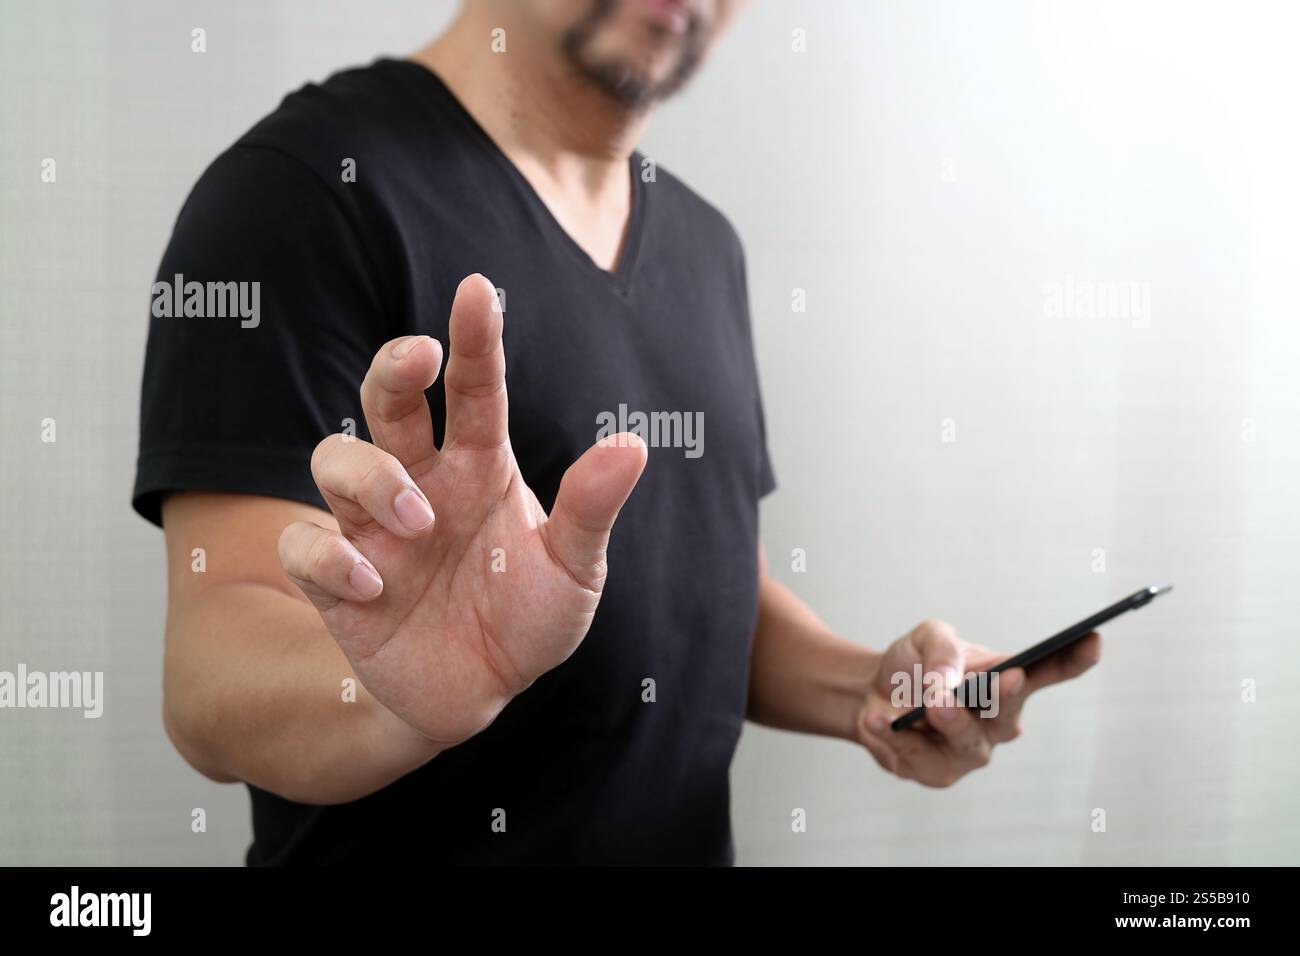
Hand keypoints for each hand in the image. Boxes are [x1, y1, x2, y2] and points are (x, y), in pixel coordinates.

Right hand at [276, 274, 646, 746]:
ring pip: (334, 458)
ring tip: (420, 518)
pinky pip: (304, 545)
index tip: (477, 290)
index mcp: (480, 467)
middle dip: (393, 368)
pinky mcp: (337, 581)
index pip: (473, 389)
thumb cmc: (527, 619)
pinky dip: (328, 556)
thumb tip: (632, 444)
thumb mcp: (574, 570)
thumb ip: (591, 510)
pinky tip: (374, 584)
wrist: (480, 695)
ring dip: (372, 475)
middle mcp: (421, 483)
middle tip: (416, 360)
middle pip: (388, 401)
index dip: (473, 338)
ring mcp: (373, 528)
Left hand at [856, 619, 1101, 786]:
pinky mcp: (938, 773)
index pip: (1049, 671)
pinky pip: (919, 759)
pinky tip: (876, 720)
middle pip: (1009, 715)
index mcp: (1007, 680)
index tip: (1093, 639)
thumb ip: (941, 651)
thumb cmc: (913, 663)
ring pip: (968, 744)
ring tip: (933, 704)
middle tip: (1006, 678)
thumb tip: (947, 682)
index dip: (1074, 659)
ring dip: (951, 723)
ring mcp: (971, 751)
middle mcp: (998, 721)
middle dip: (1005, 697)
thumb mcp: (925, 638)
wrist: (871, 693)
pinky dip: (894, 738)